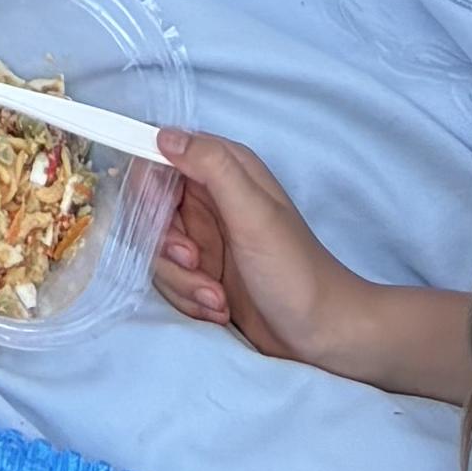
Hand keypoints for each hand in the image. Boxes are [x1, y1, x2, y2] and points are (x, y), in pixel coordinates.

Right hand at [154, 128, 364, 369]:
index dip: (148, 188)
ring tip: (217, 298)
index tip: (158, 221)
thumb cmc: (295, 271)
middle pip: (149, 209)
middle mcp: (209, 198)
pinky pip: (170, 278)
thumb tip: (164, 136)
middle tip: (196, 263)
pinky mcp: (202, 272)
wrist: (322, 334)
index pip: (159, 157)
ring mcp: (204, 237)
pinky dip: (188, 297)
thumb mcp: (254, 214)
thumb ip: (212, 167)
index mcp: (224, 169)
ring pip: (156, 249)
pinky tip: (219, 308)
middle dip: (165, 245)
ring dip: (181, 280)